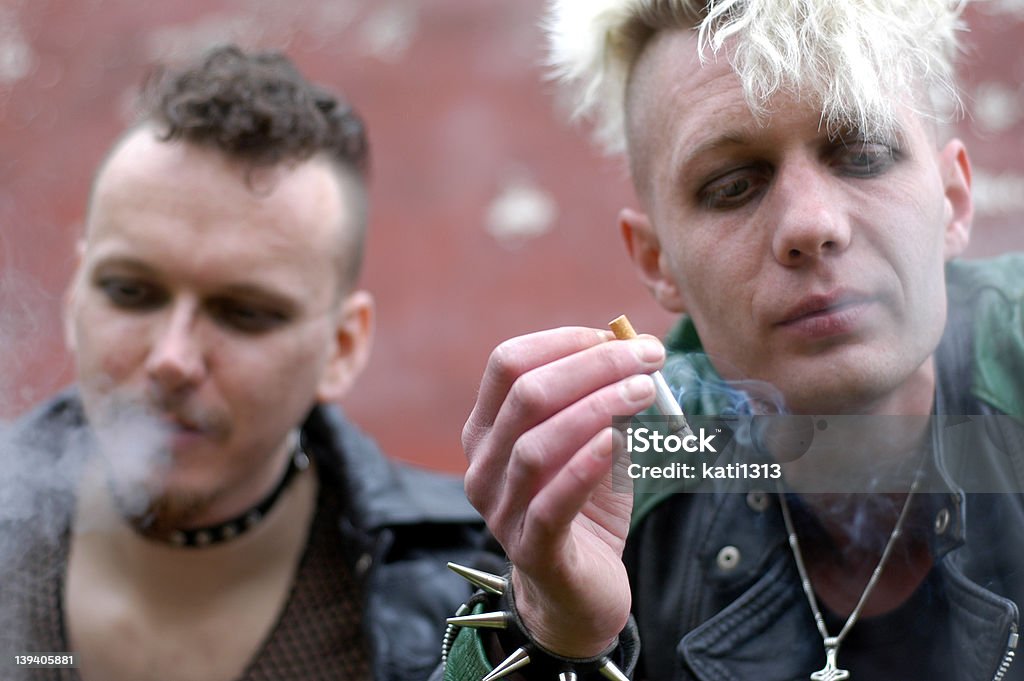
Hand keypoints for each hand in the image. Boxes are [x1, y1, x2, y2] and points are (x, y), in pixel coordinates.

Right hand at [462, 327, 663, 656]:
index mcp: (487, 429)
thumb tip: (635, 349)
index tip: (618, 336)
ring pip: (536, 445)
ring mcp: (500, 509)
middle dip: (592, 365)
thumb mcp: (594, 442)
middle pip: (525, 395)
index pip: (508, 363)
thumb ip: (603, 401)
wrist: (580, 592)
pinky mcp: (532, 550)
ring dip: (597, 408)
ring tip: (645, 390)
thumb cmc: (585, 506)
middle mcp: (482, 464)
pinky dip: (586, 465)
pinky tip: (619, 440)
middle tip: (648, 356)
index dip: (564, 341)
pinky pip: (552, 502)